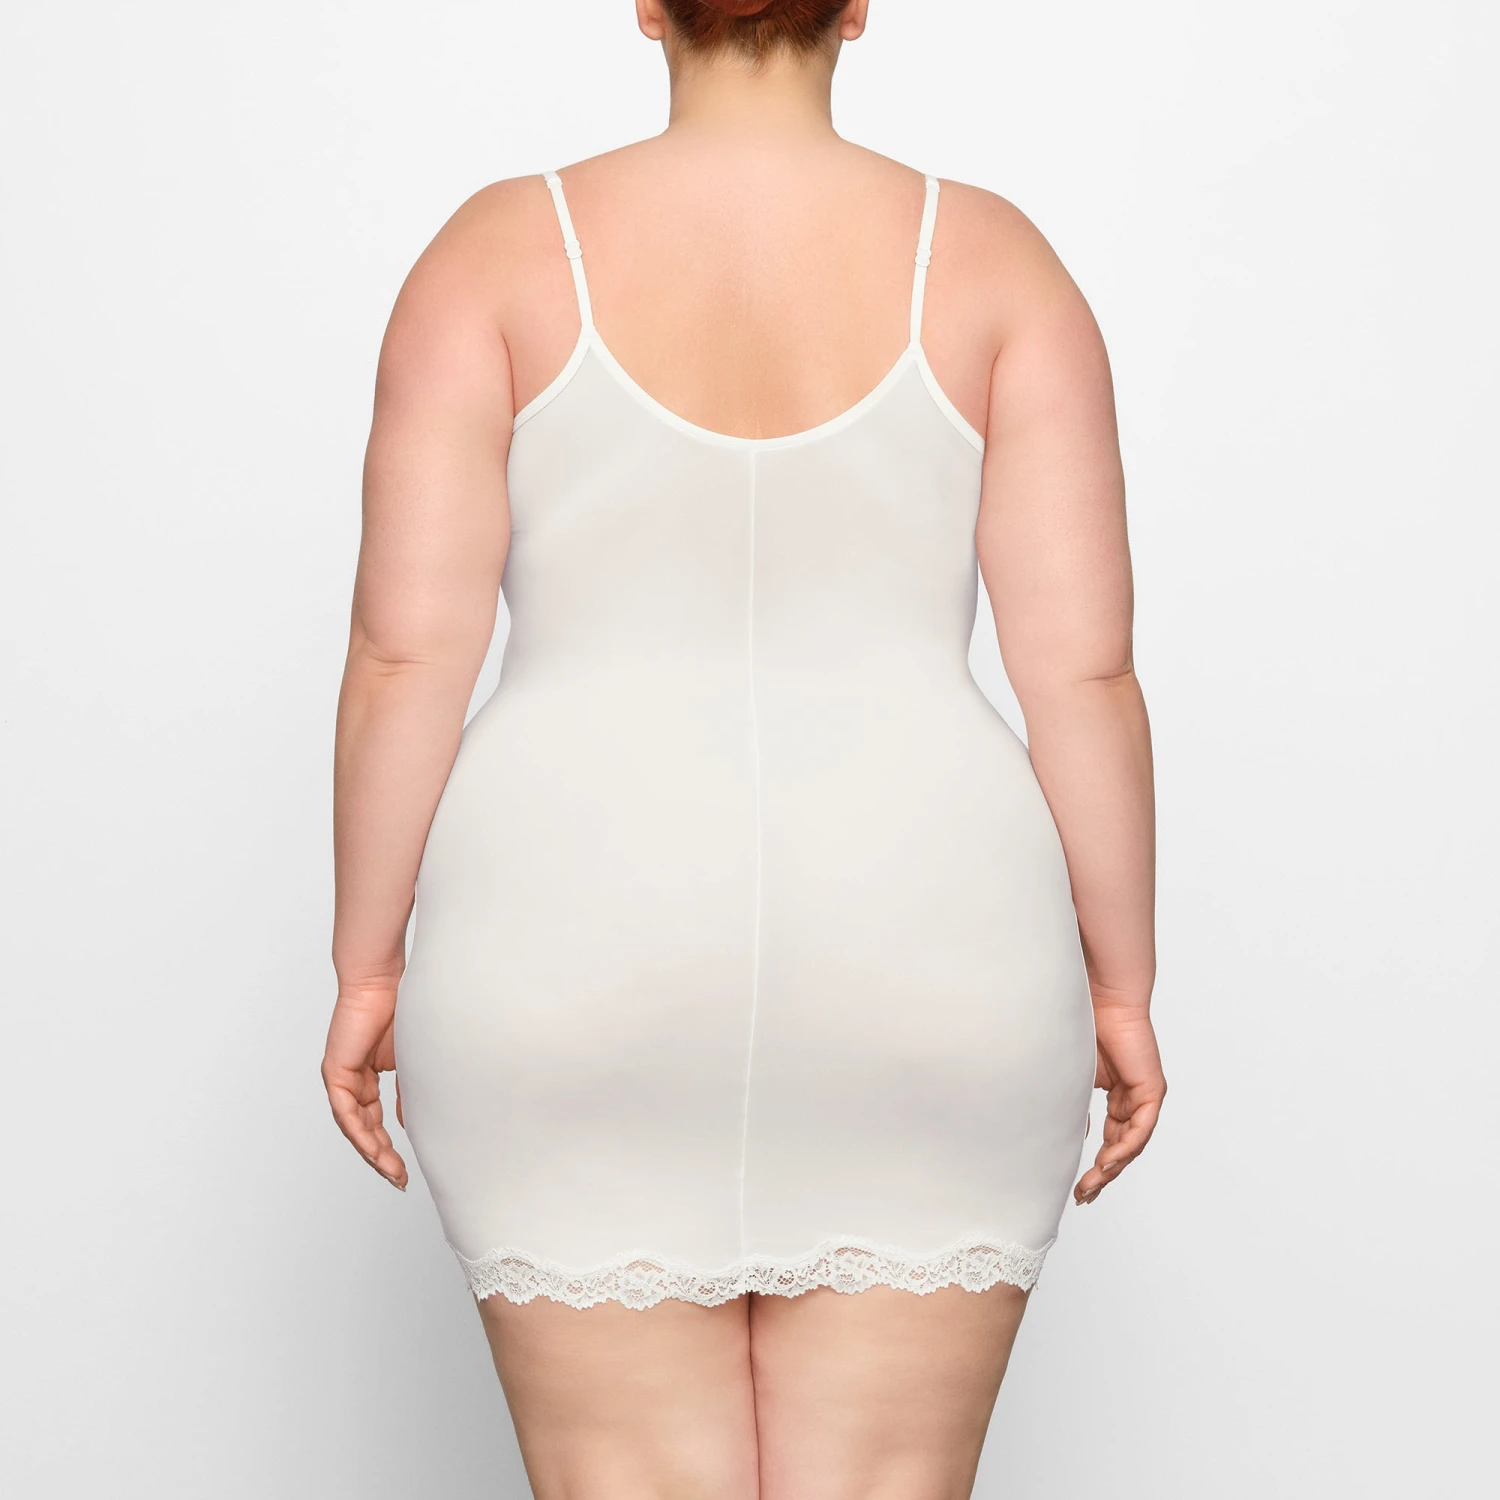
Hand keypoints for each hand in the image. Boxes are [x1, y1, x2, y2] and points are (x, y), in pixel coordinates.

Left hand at [321, 978, 408, 1190]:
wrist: (381, 981)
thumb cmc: (398, 1009)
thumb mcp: (408, 1061)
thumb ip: (405, 1092)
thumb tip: (407, 1123)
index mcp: (368, 1077)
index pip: (375, 1121)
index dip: (389, 1147)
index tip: (405, 1170)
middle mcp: (351, 1081)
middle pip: (363, 1130)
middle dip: (382, 1158)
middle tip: (399, 1180)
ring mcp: (341, 1078)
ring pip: (354, 1126)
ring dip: (372, 1152)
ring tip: (391, 1172)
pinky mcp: (335, 1072)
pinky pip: (345, 1111)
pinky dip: (359, 1132)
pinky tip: (374, 1150)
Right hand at [1074, 995, 1164, 1204]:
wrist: (1104, 998)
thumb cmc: (1085, 1025)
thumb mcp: (1076, 1076)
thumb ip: (1074, 1105)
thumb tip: (1070, 1136)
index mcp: (1117, 1094)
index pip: (1110, 1137)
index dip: (1096, 1164)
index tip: (1079, 1186)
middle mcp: (1134, 1098)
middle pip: (1122, 1147)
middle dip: (1103, 1175)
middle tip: (1084, 1196)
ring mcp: (1144, 1096)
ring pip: (1132, 1143)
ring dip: (1112, 1167)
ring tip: (1092, 1185)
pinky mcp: (1151, 1090)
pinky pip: (1140, 1128)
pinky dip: (1125, 1147)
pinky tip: (1107, 1162)